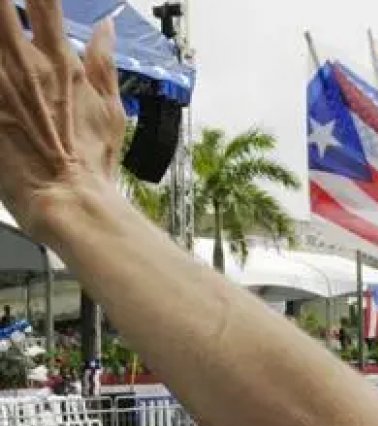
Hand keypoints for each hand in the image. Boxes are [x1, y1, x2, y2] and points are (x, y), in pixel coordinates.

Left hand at [0, 1, 124, 242]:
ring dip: (0, 38)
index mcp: (61, 60)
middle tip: (9, 24)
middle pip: (5, 13)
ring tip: (5, 49)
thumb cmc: (90, 162)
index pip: (45, 3)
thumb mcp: (111, 110)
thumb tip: (107, 28)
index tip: (33, 2)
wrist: (67, 199)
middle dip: (7, 14)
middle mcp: (25, 62)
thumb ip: (104, 63)